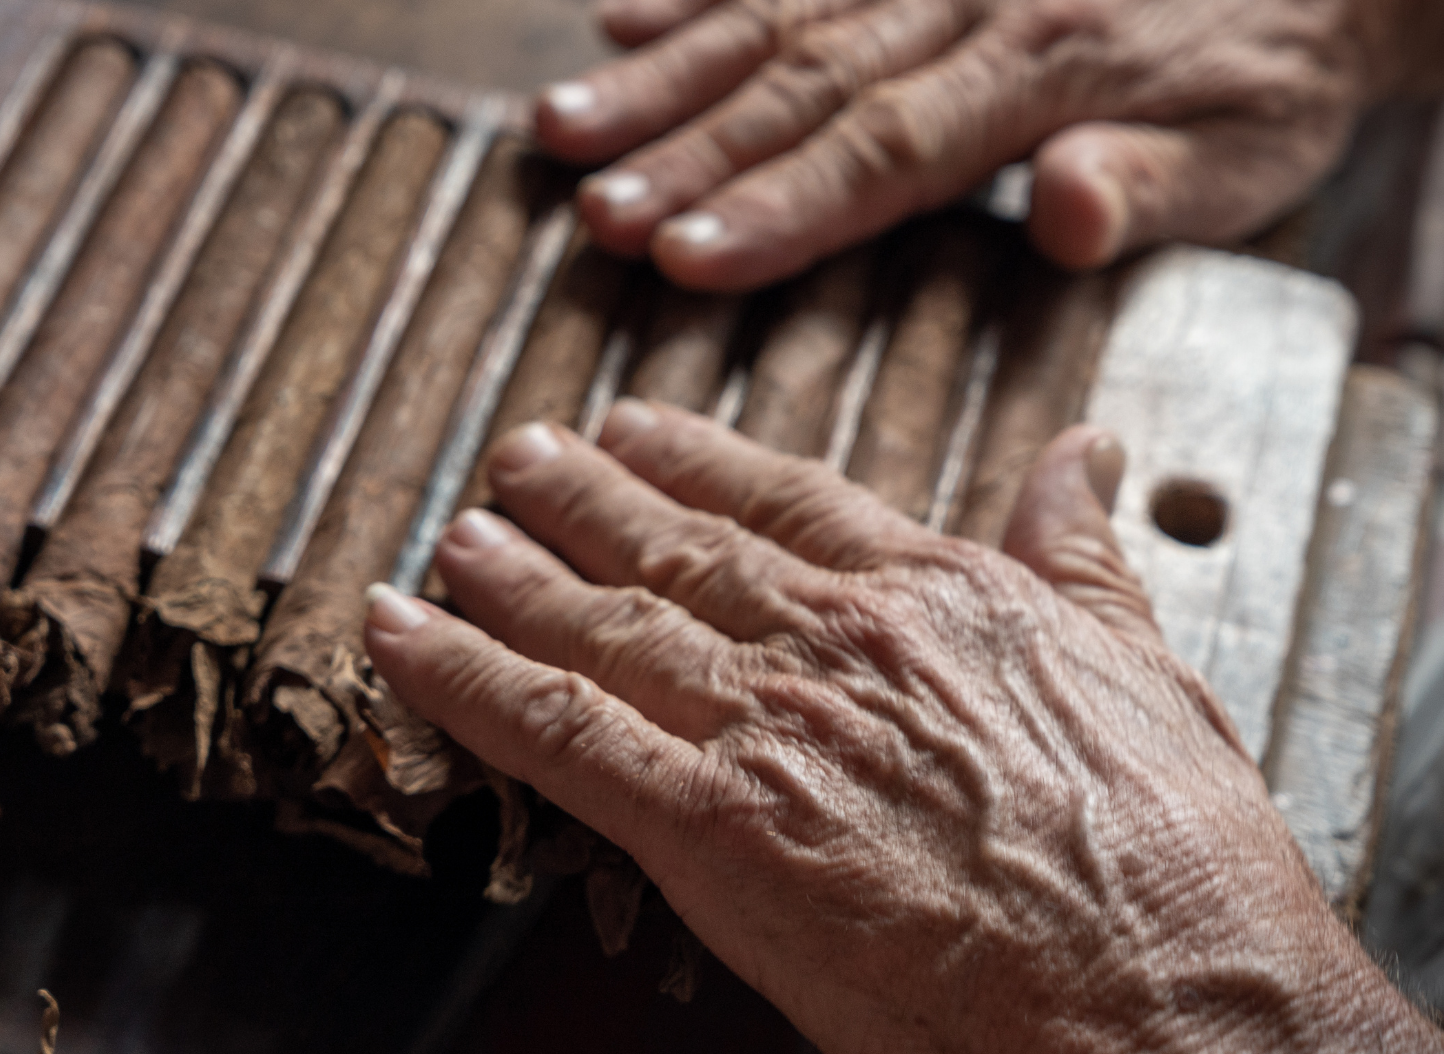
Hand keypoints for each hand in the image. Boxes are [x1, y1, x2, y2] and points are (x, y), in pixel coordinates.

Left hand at [365, 400, 1443, 1053]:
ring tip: (455, 535)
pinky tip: (403, 637)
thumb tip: (1083, 458)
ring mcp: (766, 726)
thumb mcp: (1147, 668)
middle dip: (583, 498)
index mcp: (935, 598)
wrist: (1168, 999)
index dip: (695, 460)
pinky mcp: (710, 826)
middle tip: (516, 454)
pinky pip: (555, 731)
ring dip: (510, 573)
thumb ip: (1080, 556)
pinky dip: (463, 677)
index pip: (787, 501)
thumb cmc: (1175, 865)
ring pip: (601, 623)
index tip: (636, 429)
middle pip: (676, 548)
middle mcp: (835, 641)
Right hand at [534, 0, 1435, 289]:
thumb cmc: (1264, 67)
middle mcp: (967, 4)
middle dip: (687, 150)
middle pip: (805, 84)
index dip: (780, 207)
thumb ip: (1151, 184)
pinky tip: (618, 12)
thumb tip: (1065, 207)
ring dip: (660, 73)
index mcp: (1046, 70)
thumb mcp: (1251, 149)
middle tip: (590, 206)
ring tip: (561, 123)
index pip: (890, 150)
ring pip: (773, 17)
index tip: (684, 257)